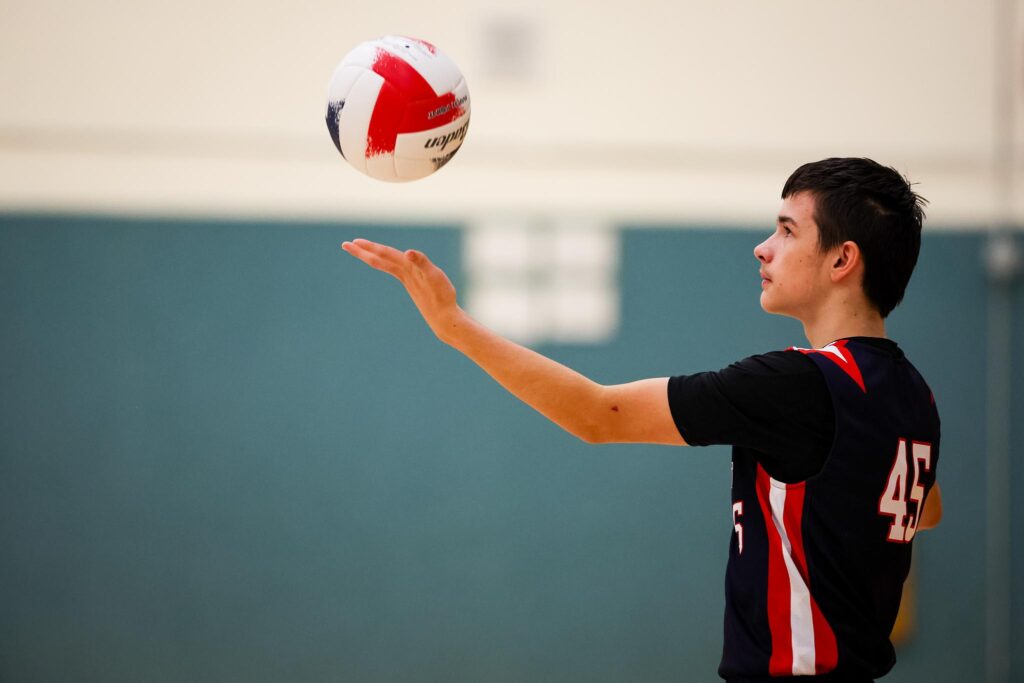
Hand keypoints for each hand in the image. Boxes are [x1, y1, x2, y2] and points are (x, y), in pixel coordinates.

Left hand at [341, 238, 462, 342]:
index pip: (384, 255)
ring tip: (362, 250)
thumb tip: (408, 252)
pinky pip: (395, 269)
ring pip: (385, 265)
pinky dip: (387, 263)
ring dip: (373, 256)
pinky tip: (387, 262)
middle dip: (363, 252)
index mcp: (407, 269)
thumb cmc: (441, 297)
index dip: (370, 247)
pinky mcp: (412, 284)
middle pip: (379, 260)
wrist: (443, 318)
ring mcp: (407, 280)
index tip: (353, 242)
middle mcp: (404, 274)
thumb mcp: (434, 276)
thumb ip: (421, 262)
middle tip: (345, 245)